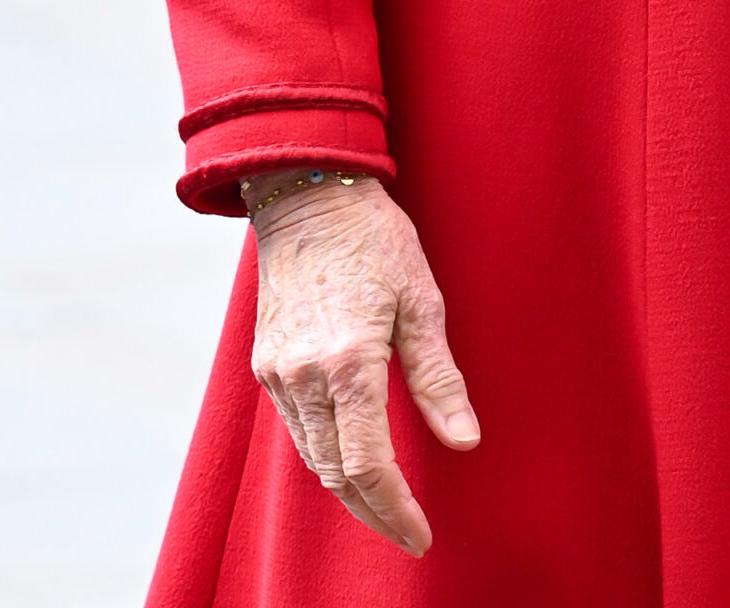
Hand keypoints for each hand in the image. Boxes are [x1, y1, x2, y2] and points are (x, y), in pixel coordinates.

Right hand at [247, 171, 478, 553]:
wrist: (308, 195)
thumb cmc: (374, 239)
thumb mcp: (422, 298)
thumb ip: (438, 377)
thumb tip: (464, 439)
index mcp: (348, 361)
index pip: (369, 464)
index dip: (396, 508)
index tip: (421, 534)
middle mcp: (304, 375)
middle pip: (337, 474)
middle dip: (374, 512)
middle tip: (408, 532)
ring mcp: (278, 372)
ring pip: (312, 457)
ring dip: (348, 489)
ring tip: (386, 505)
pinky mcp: (265, 364)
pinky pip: (296, 429)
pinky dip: (324, 454)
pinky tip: (350, 456)